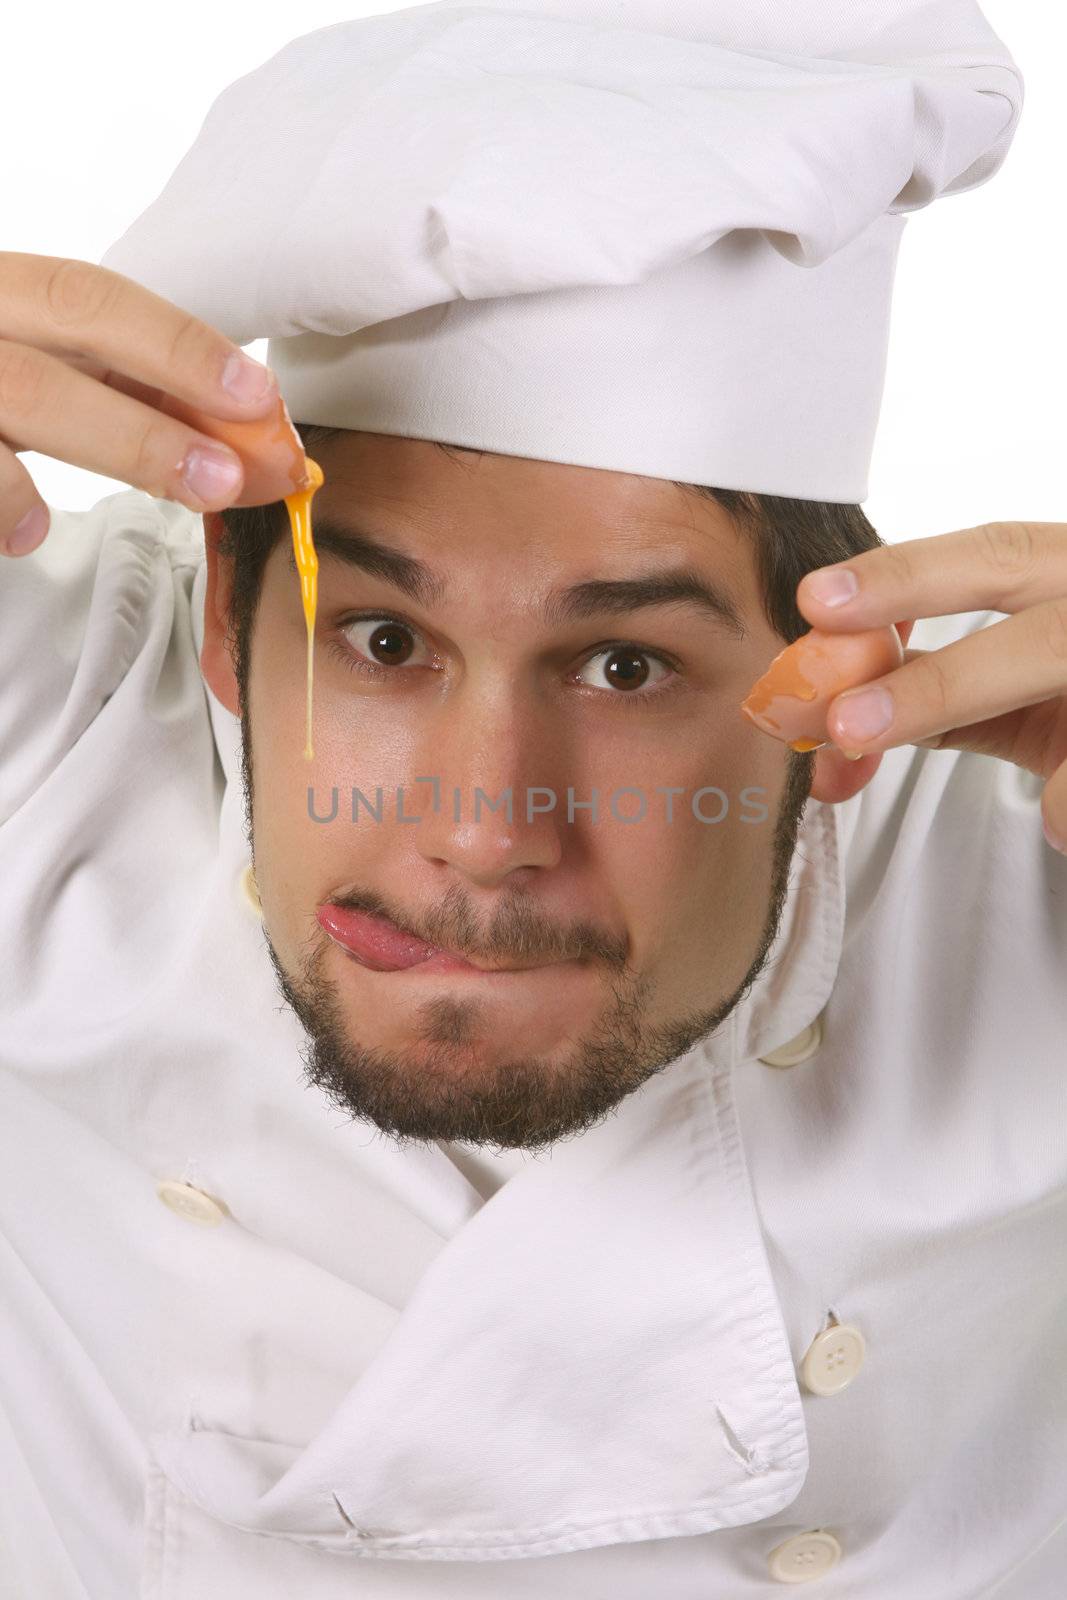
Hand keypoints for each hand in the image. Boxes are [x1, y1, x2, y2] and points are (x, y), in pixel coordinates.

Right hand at [0, 252, 299, 557]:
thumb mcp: (35, 374)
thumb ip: (117, 391)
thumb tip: (239, 432)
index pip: (89, 294)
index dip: (179, 341)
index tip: (258, 394)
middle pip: (65, 324)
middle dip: (167, 392)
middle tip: (237, 467)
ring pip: (25, 389)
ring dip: (122, 443)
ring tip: (191, 493)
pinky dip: (4, 500)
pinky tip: (28, 533)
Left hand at [796, 521, 1066, 852]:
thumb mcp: (1024, 687)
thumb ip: (938, 699)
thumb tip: (829, 727)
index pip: (993, 556)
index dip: (905, 576)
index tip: (818, 603)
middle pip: (1040, 629)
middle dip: (941, 679)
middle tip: (848, 724)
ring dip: (1024, 737)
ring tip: (1021, 804)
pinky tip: (1064, 824)